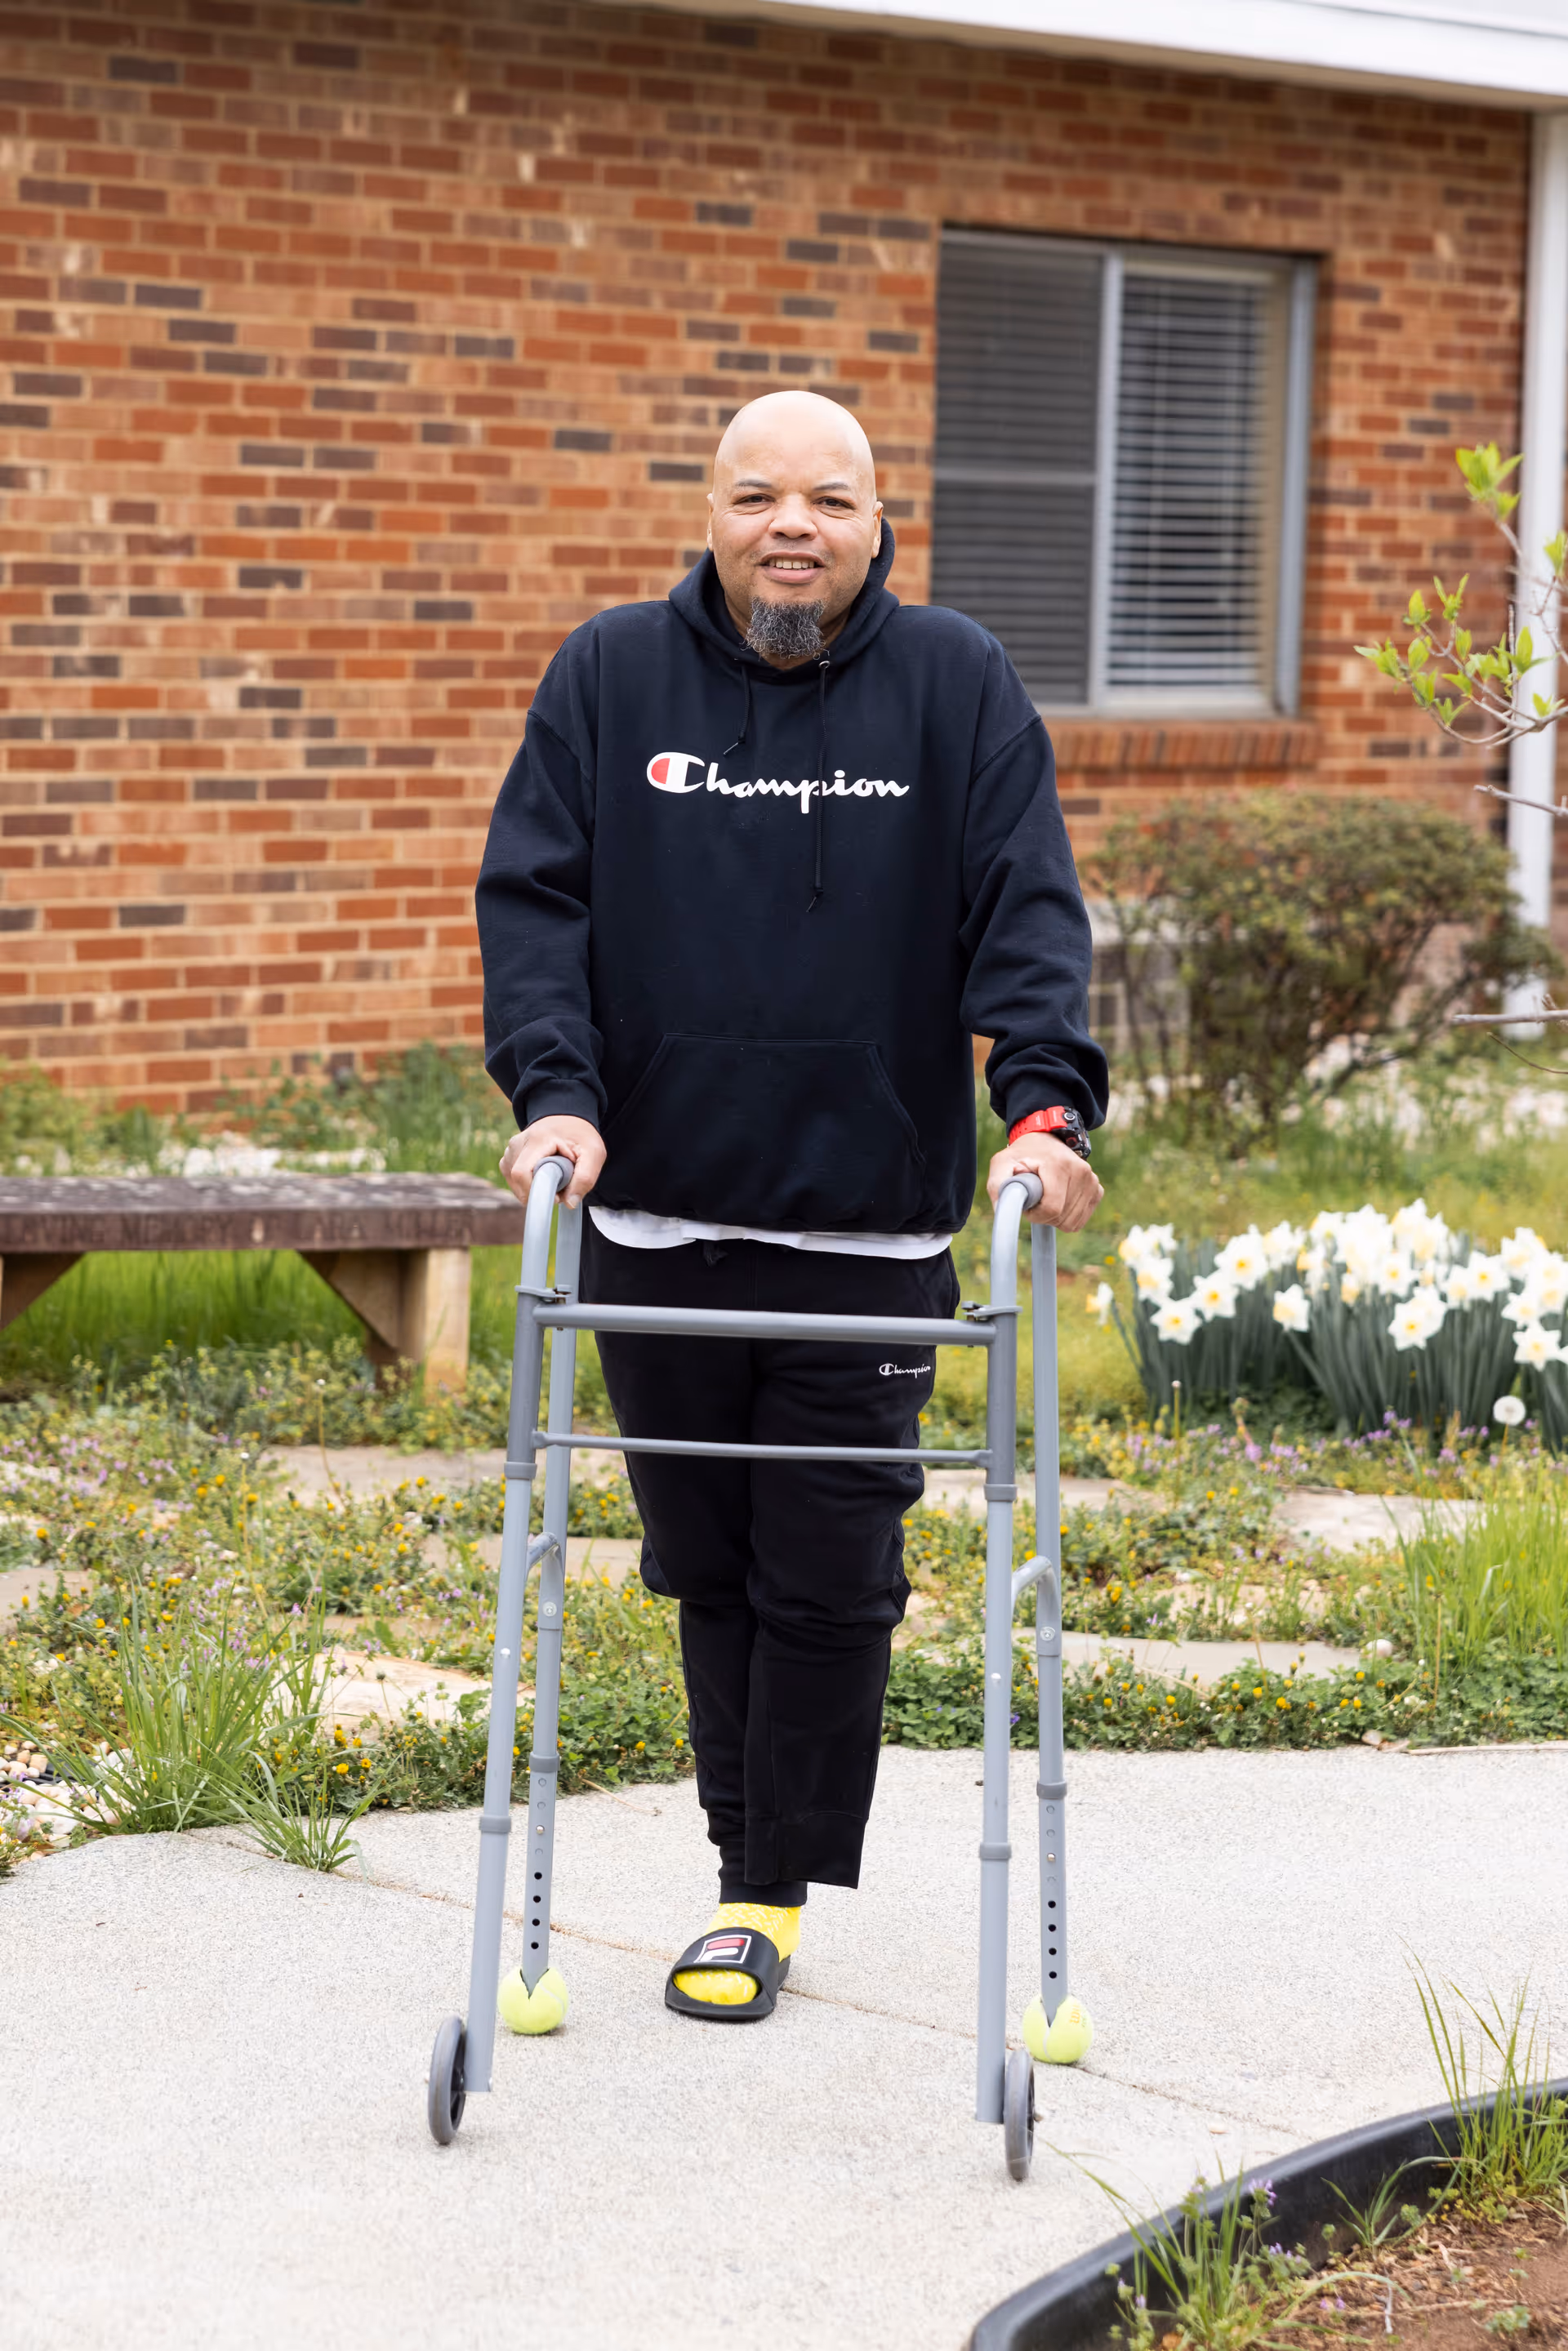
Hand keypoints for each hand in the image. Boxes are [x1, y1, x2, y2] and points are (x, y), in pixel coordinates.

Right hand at [500, 1115, 605, 1209]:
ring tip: (553, 1178)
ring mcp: (510, 1149)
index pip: (522, 1173)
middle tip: (559, 1188)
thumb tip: (569, 1203)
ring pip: (514, 1182)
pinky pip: (512, 1180)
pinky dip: (527, 1185)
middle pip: (516, 1179)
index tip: (557, 1196)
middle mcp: (518, 1142)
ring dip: (532, 1189)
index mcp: (537, 1139)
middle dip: (537, 1191)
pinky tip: (542, 1177)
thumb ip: (585, 1178)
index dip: (536, 1191)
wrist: (568, 1119)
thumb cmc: (581, 1136)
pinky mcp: (508, 1157)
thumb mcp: (594, 1153)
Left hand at [986, 1134, 1103, 1231]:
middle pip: (1062, 1217)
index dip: (1034, 1214)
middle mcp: (1081, 1171)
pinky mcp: (1097, 1189)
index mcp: (1059, 1165)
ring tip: (1046, 1198)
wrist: (1045, 1140)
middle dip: (1044, 1216)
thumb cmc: (1022, 1154)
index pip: (1051, 1208)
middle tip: (1035, 1199)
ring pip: (1072, 1222)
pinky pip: (1081, 1220)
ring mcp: (1092, 1181)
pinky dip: (1067, 1216)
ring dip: (1055, 1217)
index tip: (1027, 1204)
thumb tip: (1002, 1208)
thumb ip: (998, 1184)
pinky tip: (1059, 1200)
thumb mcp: (1002, 1163)